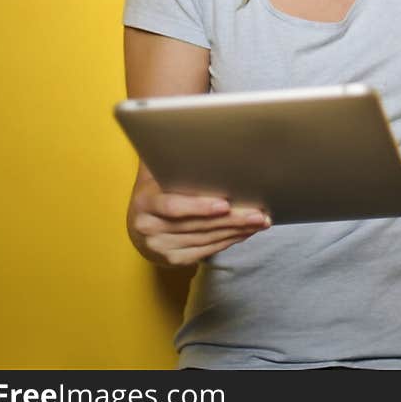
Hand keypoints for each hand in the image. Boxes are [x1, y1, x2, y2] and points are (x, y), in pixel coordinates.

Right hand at [128, 175, 271, 267]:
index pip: (173, 207)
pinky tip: (245, 233)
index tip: (225, 204)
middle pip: (197, 225)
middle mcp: (150, 229)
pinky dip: (229, 240)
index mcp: (145, 203)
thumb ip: (175, 164)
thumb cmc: (157, 190)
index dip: (199, 207)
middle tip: (257, 213)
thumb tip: (205, 141)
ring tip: (259, 221)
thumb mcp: (157, 175)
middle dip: (231, 219)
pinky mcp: (175, 260)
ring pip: (206, 239)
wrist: (140, 223)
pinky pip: (207, 250)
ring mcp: (161, 248)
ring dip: (236, 231)